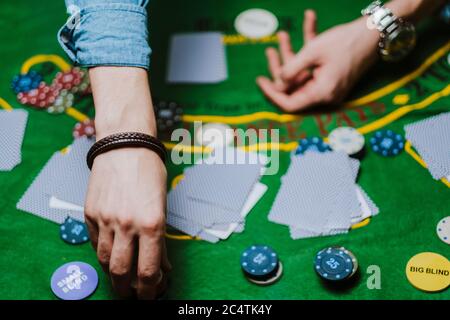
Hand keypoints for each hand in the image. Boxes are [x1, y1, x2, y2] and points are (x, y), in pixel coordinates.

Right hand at [85, 147, 170, 298]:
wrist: (124, 145)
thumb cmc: (149, 171)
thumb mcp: (163, 205)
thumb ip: (160, 238)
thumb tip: (161, 265)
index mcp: (152, 223)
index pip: (148, 270)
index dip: (150, 289)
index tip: (151, 295)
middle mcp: (127, 224)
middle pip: (122, 272)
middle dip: (127, 290)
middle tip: (131, 295)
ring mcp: (105, 219)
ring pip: (105, 260)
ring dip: (113, 274)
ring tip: (120, 279)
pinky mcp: (90, 213)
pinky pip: (94, 242)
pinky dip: (103, 253)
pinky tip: (110, 255)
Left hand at [257, 10, 378, 111]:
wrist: (376, 32)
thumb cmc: (346, 41)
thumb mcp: (312, 52)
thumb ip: (291, 70)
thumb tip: (278, 84)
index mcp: (321, 93)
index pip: (289, 103)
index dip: (273, 93)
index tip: (260, 81)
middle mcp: (325, 93)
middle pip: (294, 85)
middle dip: (280, 66)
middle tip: (270, 49)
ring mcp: (329, 84)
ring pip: (302, 73)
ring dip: (292, 53)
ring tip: (282, 34)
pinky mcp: (332, 75)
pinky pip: (315, 65)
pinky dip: (309, 47)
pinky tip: (308, 21)